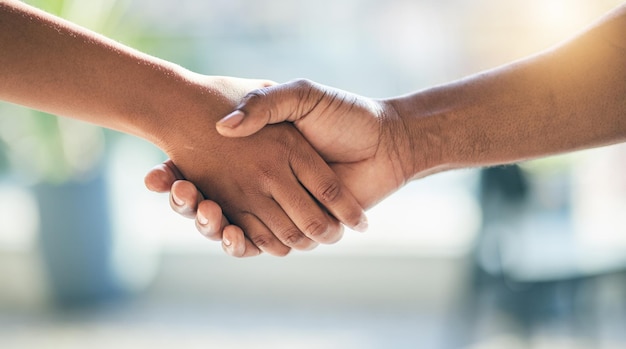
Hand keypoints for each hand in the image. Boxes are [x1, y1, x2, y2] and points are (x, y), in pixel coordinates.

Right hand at [154, 76, 366, 256]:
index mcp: (254, 154)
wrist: (385, 142)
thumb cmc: (343, 114)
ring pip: (229, 225)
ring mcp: (276, 206)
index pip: (203, 167)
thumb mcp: (300, 96)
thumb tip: (225, 127)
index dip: (176, 175)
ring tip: (204, 213)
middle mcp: (260, 182)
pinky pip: (262, 242)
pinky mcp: (296, 227)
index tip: (155, 176)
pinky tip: (232, 234)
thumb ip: (265, 103)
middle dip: (187, 204)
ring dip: (209, 225)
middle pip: (208, 202)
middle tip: (179, 196)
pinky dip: (243, 243)